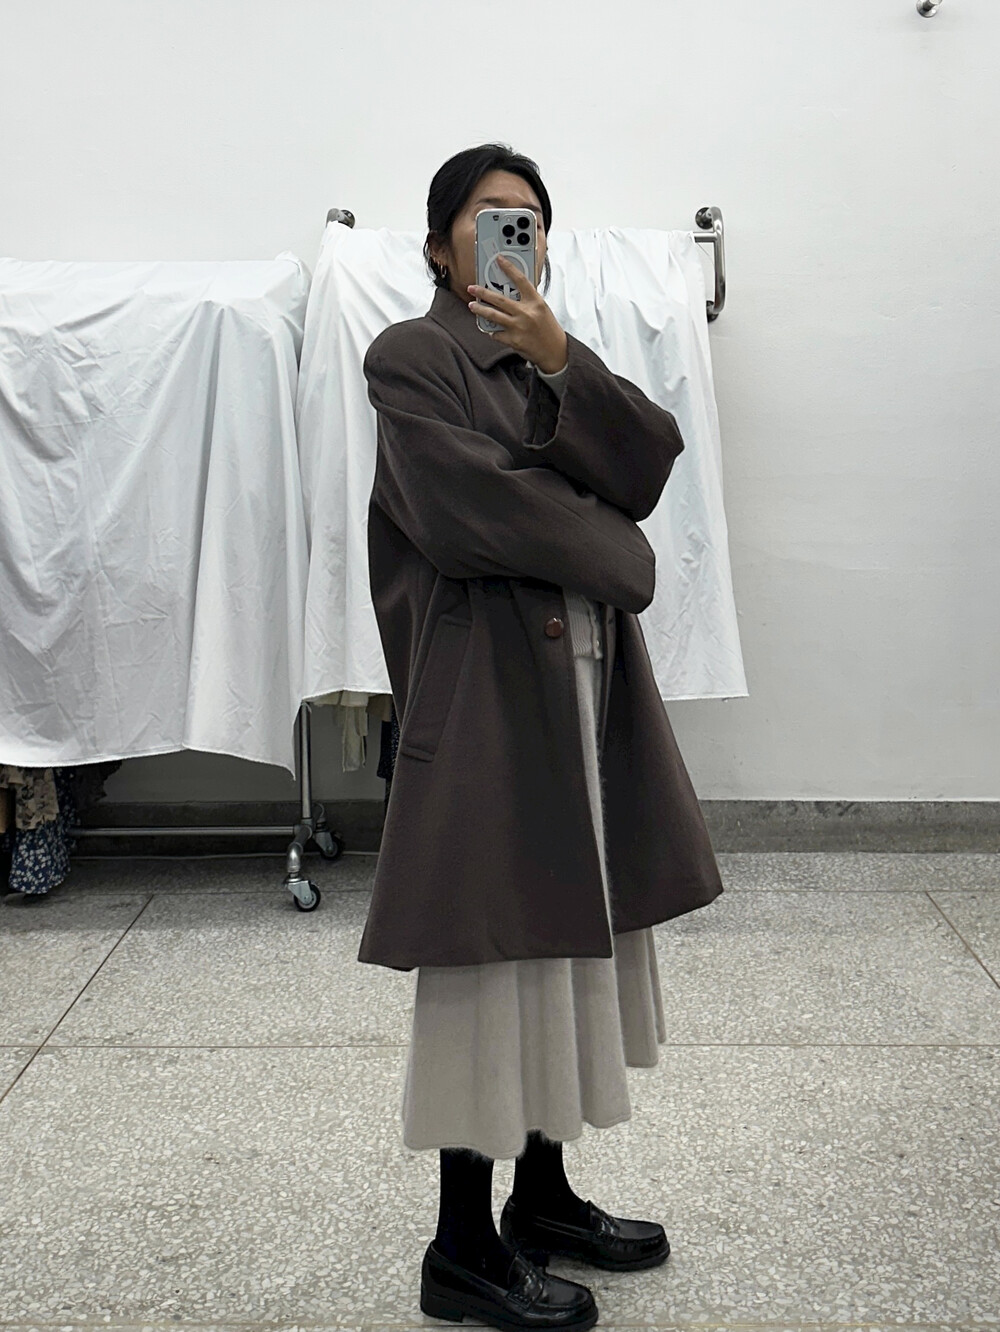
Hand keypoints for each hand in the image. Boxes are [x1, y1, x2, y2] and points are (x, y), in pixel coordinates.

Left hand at [467, 256, 567, 373]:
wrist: (555, 351)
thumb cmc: (549, 330)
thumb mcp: (542, 309)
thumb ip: (527, 300)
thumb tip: (510, 292)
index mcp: (535, 302)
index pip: (520, 280)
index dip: (509, 268)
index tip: (499, 260)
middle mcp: (526, 313)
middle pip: (499, 299)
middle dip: (482, 292)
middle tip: (473, 288)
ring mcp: (518, 327)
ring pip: (493, 315)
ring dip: (480, 309)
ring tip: (472, 306)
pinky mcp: (513, 340)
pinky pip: (496, 334)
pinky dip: (493, 331)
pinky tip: (492, 329)